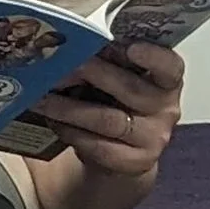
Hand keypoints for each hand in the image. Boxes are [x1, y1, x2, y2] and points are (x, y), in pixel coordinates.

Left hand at [34, 42, 182, 180]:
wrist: (122, 150)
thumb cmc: (115, 102)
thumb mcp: (116, 78)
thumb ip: (105, 62)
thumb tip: (66, 46)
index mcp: (166, 80)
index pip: (170, 66)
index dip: (153, 56)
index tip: (130, 48)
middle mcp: (166, 108)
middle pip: (129, 88)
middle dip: (89, 73)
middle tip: (56, 65)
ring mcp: (153, 138)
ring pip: (108, 119)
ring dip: (68, 108)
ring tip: (39, 98)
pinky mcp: (135, 162)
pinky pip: (98, 146)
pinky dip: (71, 132)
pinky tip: (53, 123)